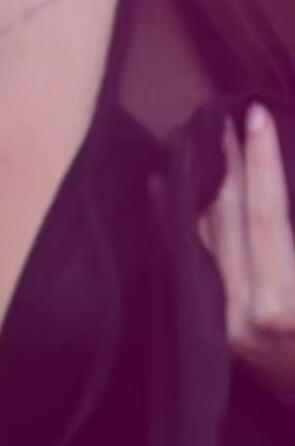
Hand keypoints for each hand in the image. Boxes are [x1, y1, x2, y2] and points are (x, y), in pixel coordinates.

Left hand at [198, 102, 294, 406]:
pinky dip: (179, 222)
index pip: (266, 217)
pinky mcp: (212, 332)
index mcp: (281, 306)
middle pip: (228, 222)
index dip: (262, 164)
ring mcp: (221, 326)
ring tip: (190, 139)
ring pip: (202, 239)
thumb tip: (281, 185)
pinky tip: (164, 189)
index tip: (255, 115)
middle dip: (225, 164)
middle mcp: (241, 316)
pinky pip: (194, 264)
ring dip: (198, 186)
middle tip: (218, 114)